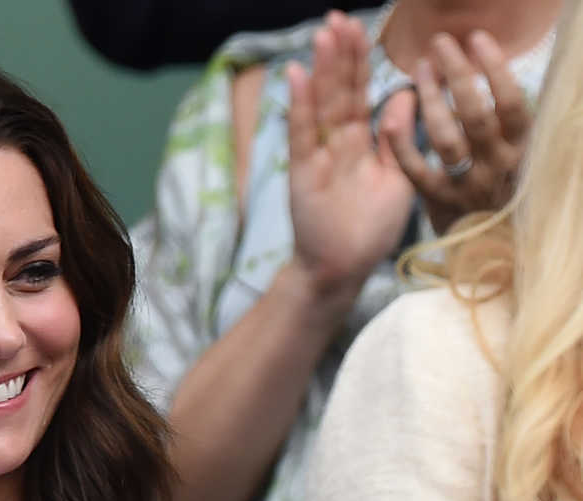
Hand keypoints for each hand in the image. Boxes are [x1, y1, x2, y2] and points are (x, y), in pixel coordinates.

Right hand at [287, 11, 415, 301]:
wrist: (343, 270)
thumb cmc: (372, 230)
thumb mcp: (399, 179)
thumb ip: (399, 137)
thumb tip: (408, 93)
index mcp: (362, 143)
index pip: (362, 93)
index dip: (362, 62)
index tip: (362, 29)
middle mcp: (339, 143)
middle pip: (340, 91)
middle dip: (340, 56)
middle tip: (338, 19)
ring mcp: (319, 156)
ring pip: (322, 105)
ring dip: (322, 70)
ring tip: (324, 34)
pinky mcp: (303, 173)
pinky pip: (302, 134)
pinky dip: (299, 106)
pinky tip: (297, 76)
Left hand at [380, 31, 531, 234]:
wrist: (489, 250)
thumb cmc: (498, 192)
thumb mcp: (510, 155)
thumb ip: (500, 123)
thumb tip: (479, 77)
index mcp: (520, 150)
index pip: (512, 103)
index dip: (495, 69)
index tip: (477, 42)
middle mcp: (496, 167)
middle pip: (477, 114)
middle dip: (458, 74)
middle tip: (441, 45)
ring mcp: (467, 186)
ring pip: (447, 138)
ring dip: (431, 99)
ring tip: (422, 71)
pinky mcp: (438, 202)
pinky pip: (416, 170)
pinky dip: (402, 143)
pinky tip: (390, 120)